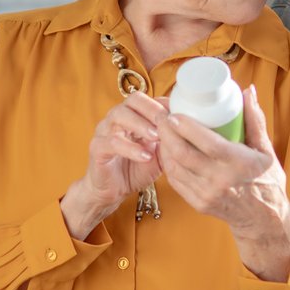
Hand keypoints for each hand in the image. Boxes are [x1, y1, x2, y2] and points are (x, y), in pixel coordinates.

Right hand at [61, 92, 166, 238]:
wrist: (113, 191)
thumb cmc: (137, 168)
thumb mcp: (160, 153)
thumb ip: (171, 139)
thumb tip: (193, 128)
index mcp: (133, 115)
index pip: (148, 98)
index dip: (164, 103)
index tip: (180, 114)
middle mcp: (117, 118)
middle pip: (133, 100)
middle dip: (152, 109)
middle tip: (167, 122)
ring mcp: (104, 131)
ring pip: (119, 116)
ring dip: (141, 125)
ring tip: (157, 137)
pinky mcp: (97, 148)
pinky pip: (112, 142)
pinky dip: (130, 148)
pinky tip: (145, 156)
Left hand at [157, 85, 289, 280]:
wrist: (263, 219)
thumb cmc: (266, 180)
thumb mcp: (266, 150)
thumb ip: (255, 120)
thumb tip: (248, 91)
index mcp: (238, 163)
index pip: (207, 143)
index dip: (186, 127)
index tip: (174, 112)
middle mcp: (220, 180)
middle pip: (183, 154)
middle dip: (167, 133)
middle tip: (161, 116)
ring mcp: (207, 194)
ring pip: (175, 167)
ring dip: (164, 147)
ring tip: (160, 130)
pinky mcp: (198, 203)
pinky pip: (176, 181)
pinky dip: (169, 163)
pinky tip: (166, 150)